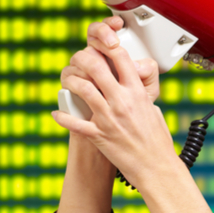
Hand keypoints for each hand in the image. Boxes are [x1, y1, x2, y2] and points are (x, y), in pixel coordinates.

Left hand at [53, 17, 176, 188]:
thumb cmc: (156, 141)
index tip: (100, 44)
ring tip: (67, 80)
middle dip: (83, 57)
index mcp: (137, 92)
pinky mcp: (98, 135)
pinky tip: (57, 113)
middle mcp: (122, 102)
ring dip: (70, 81)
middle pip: (96, 67)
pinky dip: (62, 117)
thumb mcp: (153, 109)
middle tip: (77, 59)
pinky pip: (73, 123)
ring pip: (82, 88)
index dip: (107, 45)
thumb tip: (130, 84)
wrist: (155, 167)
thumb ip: (139, 93)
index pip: (120, 57)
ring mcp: (109, 118)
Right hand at [59, 16, 159, 102]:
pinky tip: (86, 84)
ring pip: (79, 57)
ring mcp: (81, 71)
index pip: (107, 29)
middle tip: (113, 42)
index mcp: (113, 54)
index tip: (119, 24)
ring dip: (90, 59)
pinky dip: (75, 79)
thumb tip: (137, 66)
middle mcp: (96, 58)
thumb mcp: (148, 89)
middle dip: (103, 34)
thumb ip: (148, 73)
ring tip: (104, 70)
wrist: (121, 127)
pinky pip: (68, 77)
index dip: (110, 24)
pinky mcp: (71, 87)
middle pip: (92, 35)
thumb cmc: (134, 106)